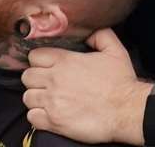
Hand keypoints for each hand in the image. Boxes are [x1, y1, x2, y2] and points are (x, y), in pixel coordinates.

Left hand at [22, 30, 148, 144]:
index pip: (34, 56)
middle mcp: (54, 80)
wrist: (127, 111)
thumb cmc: (121, 82)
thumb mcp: (114, 51)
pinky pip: (32, 117)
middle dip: (35, 79)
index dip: (40, 61)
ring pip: (27, 97)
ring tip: (47, 100)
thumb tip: (89, 32)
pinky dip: (37, 116)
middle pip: (27, 76)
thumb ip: (100, 35)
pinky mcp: (54, 122)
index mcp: (65, 61)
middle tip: (46, 84)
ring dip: (35, 98)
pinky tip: (48, 114)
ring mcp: (52, 102)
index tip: (47, 66)